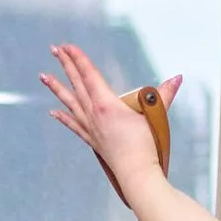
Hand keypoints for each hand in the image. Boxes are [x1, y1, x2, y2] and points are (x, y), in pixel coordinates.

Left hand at [40, 43, 179, 211]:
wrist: (136, 174)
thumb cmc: (146, 146)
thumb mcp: (156, 116)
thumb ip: (164, 94)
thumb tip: (177, 77)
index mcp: (106, 105)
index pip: (90, 75)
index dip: (78, 59)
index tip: (67, 46)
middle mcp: (93, 114)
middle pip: (77, 84)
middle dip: (65, 65)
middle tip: (54, 49)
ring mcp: (90, 128)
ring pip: (70, 102)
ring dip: (56, 88)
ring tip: (43, 76)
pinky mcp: (92, 140)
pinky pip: (74, 125)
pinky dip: (63, 117)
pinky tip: (53, 112)